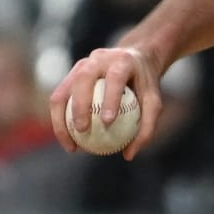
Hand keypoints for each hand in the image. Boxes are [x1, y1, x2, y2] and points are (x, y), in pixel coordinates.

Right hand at [50, 45, 164, 161]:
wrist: (135, 59)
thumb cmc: (145, 84)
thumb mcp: (154, 102)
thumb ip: (146, 126)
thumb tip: (129, 154)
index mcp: (122, 60)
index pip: (115, 77)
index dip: (110, 97)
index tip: (108, 122)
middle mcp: (100, 58)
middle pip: (84, 78)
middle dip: (80, 105)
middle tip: (83, 131)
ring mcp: (82, 64)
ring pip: (64, 89)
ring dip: (61, 118)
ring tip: (70, 145)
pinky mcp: (72, 73)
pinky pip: (59, 97)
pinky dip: (59, 119)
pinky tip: (67, 140)